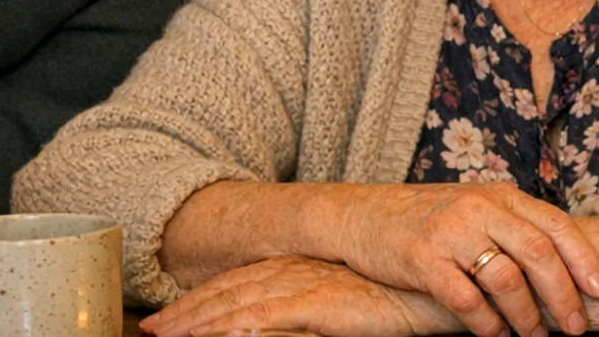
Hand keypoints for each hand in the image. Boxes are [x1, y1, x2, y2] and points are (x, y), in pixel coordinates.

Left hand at [141, 257, 458, 336]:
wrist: (445, 287)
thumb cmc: (407, 300)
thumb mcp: (352, 305)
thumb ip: (318, 311)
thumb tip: (280, 326)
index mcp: (305, 269)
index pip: (241, 285)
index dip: (202, 302)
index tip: (169, 320)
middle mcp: (301, 272)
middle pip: (231, 292)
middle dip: (188, 313)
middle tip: (152, 329)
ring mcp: (310, 285)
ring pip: (239, 304)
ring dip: (200, 321)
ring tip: (169, 336)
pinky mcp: (323, 303)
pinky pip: (269, 317)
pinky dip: (237, 325)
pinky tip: (215, 335)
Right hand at [328, 183, 598, 336]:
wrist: (361, 214)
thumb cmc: (427, 217)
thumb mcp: (475, 208)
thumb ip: (512, 226)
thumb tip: (563, 263)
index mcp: (500, 195)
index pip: (556, 225)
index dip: (584, 259)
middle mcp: (480, 209)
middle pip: (539, 254)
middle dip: (563, 296)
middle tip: (576, 327)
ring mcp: (451, 233)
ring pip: (507, 280)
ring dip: (527, 316)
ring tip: (534, 336)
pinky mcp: (422, 260)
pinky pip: (466, 300)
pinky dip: (487, 324)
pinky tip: (494, 336)